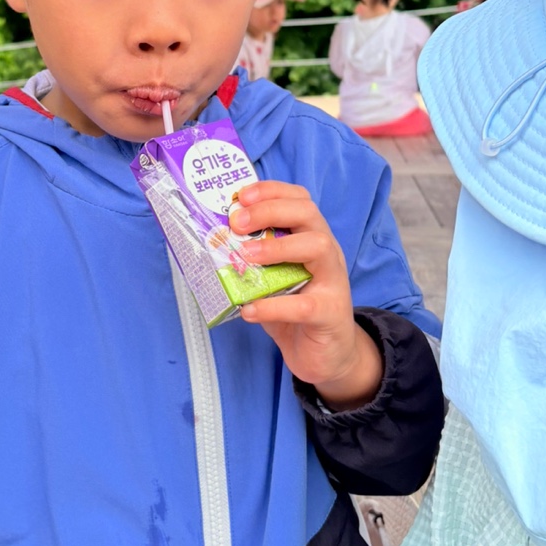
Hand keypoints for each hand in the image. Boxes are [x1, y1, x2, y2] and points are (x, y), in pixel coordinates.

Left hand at [230, 180, 382, 409]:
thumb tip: (213, 243)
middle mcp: (327, 253)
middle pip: (308, 214)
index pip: (299, 200)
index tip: (241, 195)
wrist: (327, 354)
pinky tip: (249, 309)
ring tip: (246, 255)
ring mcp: (333, 282)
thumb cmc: (295, 310)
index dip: (271, 191)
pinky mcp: (330, 314)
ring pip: (317, 247)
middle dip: (270, 210)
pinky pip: (304, 305)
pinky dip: (273, 306)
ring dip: (277, 247)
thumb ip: (253, 261)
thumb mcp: (273, 279)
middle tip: (238, 222)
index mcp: (312, 238)